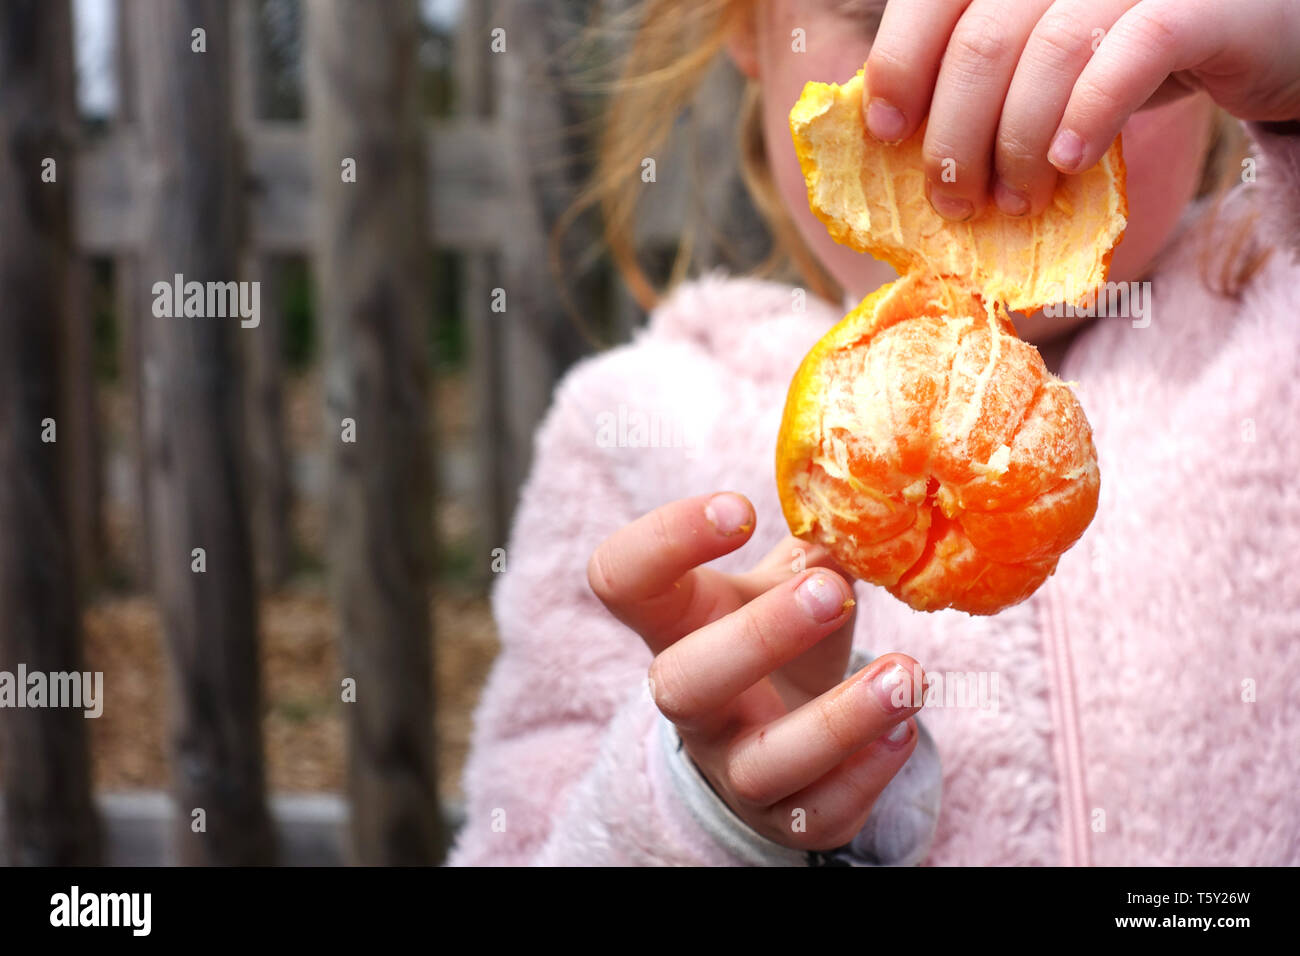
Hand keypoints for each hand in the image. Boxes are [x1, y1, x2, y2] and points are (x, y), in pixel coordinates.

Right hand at [587, 491, 924, 851]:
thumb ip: (814, 545)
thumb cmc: (781, 634)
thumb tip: (865, 502)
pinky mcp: (786, 819)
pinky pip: (818, 812)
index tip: (740, 507)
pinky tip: (906, 729)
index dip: (664, 541)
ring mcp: (732, 766)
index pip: (622, 578)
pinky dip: (867, 773)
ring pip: (760, 764)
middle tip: (831, 590)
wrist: (786, 732)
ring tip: (907, 674)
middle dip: (758, 636)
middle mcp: (690, 700)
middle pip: (683, 681)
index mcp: (675, 622)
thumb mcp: (785, 580)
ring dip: (838, 720)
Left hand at [861, 0, 1299, 218]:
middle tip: (954, 201)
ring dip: (1016, 144)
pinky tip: (1069, 162)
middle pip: (983, 38)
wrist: (1264, 32)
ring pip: (1049, 51)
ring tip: (1015, 201)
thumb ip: (980, 71)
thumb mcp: (1043, 50)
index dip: (900, 62)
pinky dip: (1087, 115)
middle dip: (955, 134)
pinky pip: (1131, 55)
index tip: (885, 130)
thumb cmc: (1129, 47)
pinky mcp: (1203, 2)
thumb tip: (887, 130)